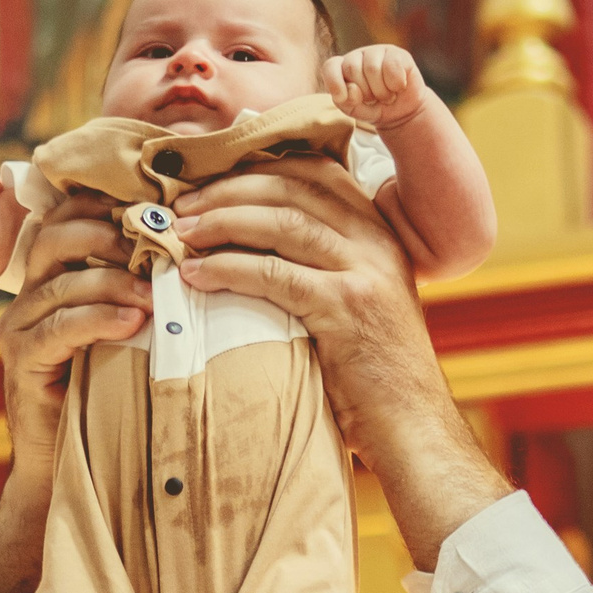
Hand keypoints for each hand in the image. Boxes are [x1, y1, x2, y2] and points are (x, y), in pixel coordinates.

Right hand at [0, 201, 146, 592]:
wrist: (67, 468)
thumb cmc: (111, 397)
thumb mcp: (131, 337)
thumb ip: (147, 296)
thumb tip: (207, 258)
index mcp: (53, 278)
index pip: (70, 215)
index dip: (111, 204)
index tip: (164, 210)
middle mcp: (28, 294)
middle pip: (57, 234)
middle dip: (112, 233)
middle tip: (163, 245)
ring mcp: (19, 326)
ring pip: (61, 280)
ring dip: (115, 278)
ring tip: (158, 290)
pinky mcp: (22, 361)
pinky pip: (58, 327)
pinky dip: (98, 318)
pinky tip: (134, 322)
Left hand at [173, 163, 507, 569]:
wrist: (413, 425)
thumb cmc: (373, 375)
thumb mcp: (355, 304)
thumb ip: (321, 267)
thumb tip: (249, 245)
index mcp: (378, 231)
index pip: (314, 169)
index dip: (255, 167)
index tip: (207, 180)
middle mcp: (376, 240)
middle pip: (292, 186)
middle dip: (227, 189)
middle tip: (179, 205)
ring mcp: (365, 271)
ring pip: (282, 220)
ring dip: (221, 222)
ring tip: (179, 234)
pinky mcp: (347, 307)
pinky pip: (275, 273)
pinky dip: (228, 268)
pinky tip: (196, 276)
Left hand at [323, 44, 427, 132]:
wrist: (400, 112)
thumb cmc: (373, 109)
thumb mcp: (355, 110)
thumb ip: (347, 101)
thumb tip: (353, 88)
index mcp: (341, 69)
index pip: (330, 67)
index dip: (334, 82)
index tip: (341, 98)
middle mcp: (357, 56)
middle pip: (352, 68)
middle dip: (364, 92)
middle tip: (373, 99)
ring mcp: (377, 52)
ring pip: (372, 68)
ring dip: (381, 92)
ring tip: (386, 96)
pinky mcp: (397, 54)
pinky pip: (392, 66)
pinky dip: (396, 84)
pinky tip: (398, 88)